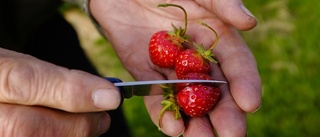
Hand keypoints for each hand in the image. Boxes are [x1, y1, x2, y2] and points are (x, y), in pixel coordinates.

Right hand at [0, 48, 120, 135]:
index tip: (110, 96)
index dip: (71, 91)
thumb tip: (99, 94)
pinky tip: (66, 135)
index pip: (25, 82)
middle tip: (102, 120)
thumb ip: (52, 80)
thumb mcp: (15, 65)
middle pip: (27, 127)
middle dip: (76, 126)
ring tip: (89, 128)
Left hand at [90, 0, 260, 135]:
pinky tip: (172, 128)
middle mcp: (195, 56)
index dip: (245, 83)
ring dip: (195, 121)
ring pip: (186, 98)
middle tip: (232, 134)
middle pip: (213, 88)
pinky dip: (162, 111)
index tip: (250, 103)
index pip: (236, 63)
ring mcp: (169, 66)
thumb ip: (221, 4)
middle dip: (224, 112)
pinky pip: (154, 93)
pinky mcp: (143, 71)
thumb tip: (249, 22)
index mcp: (214, 35)